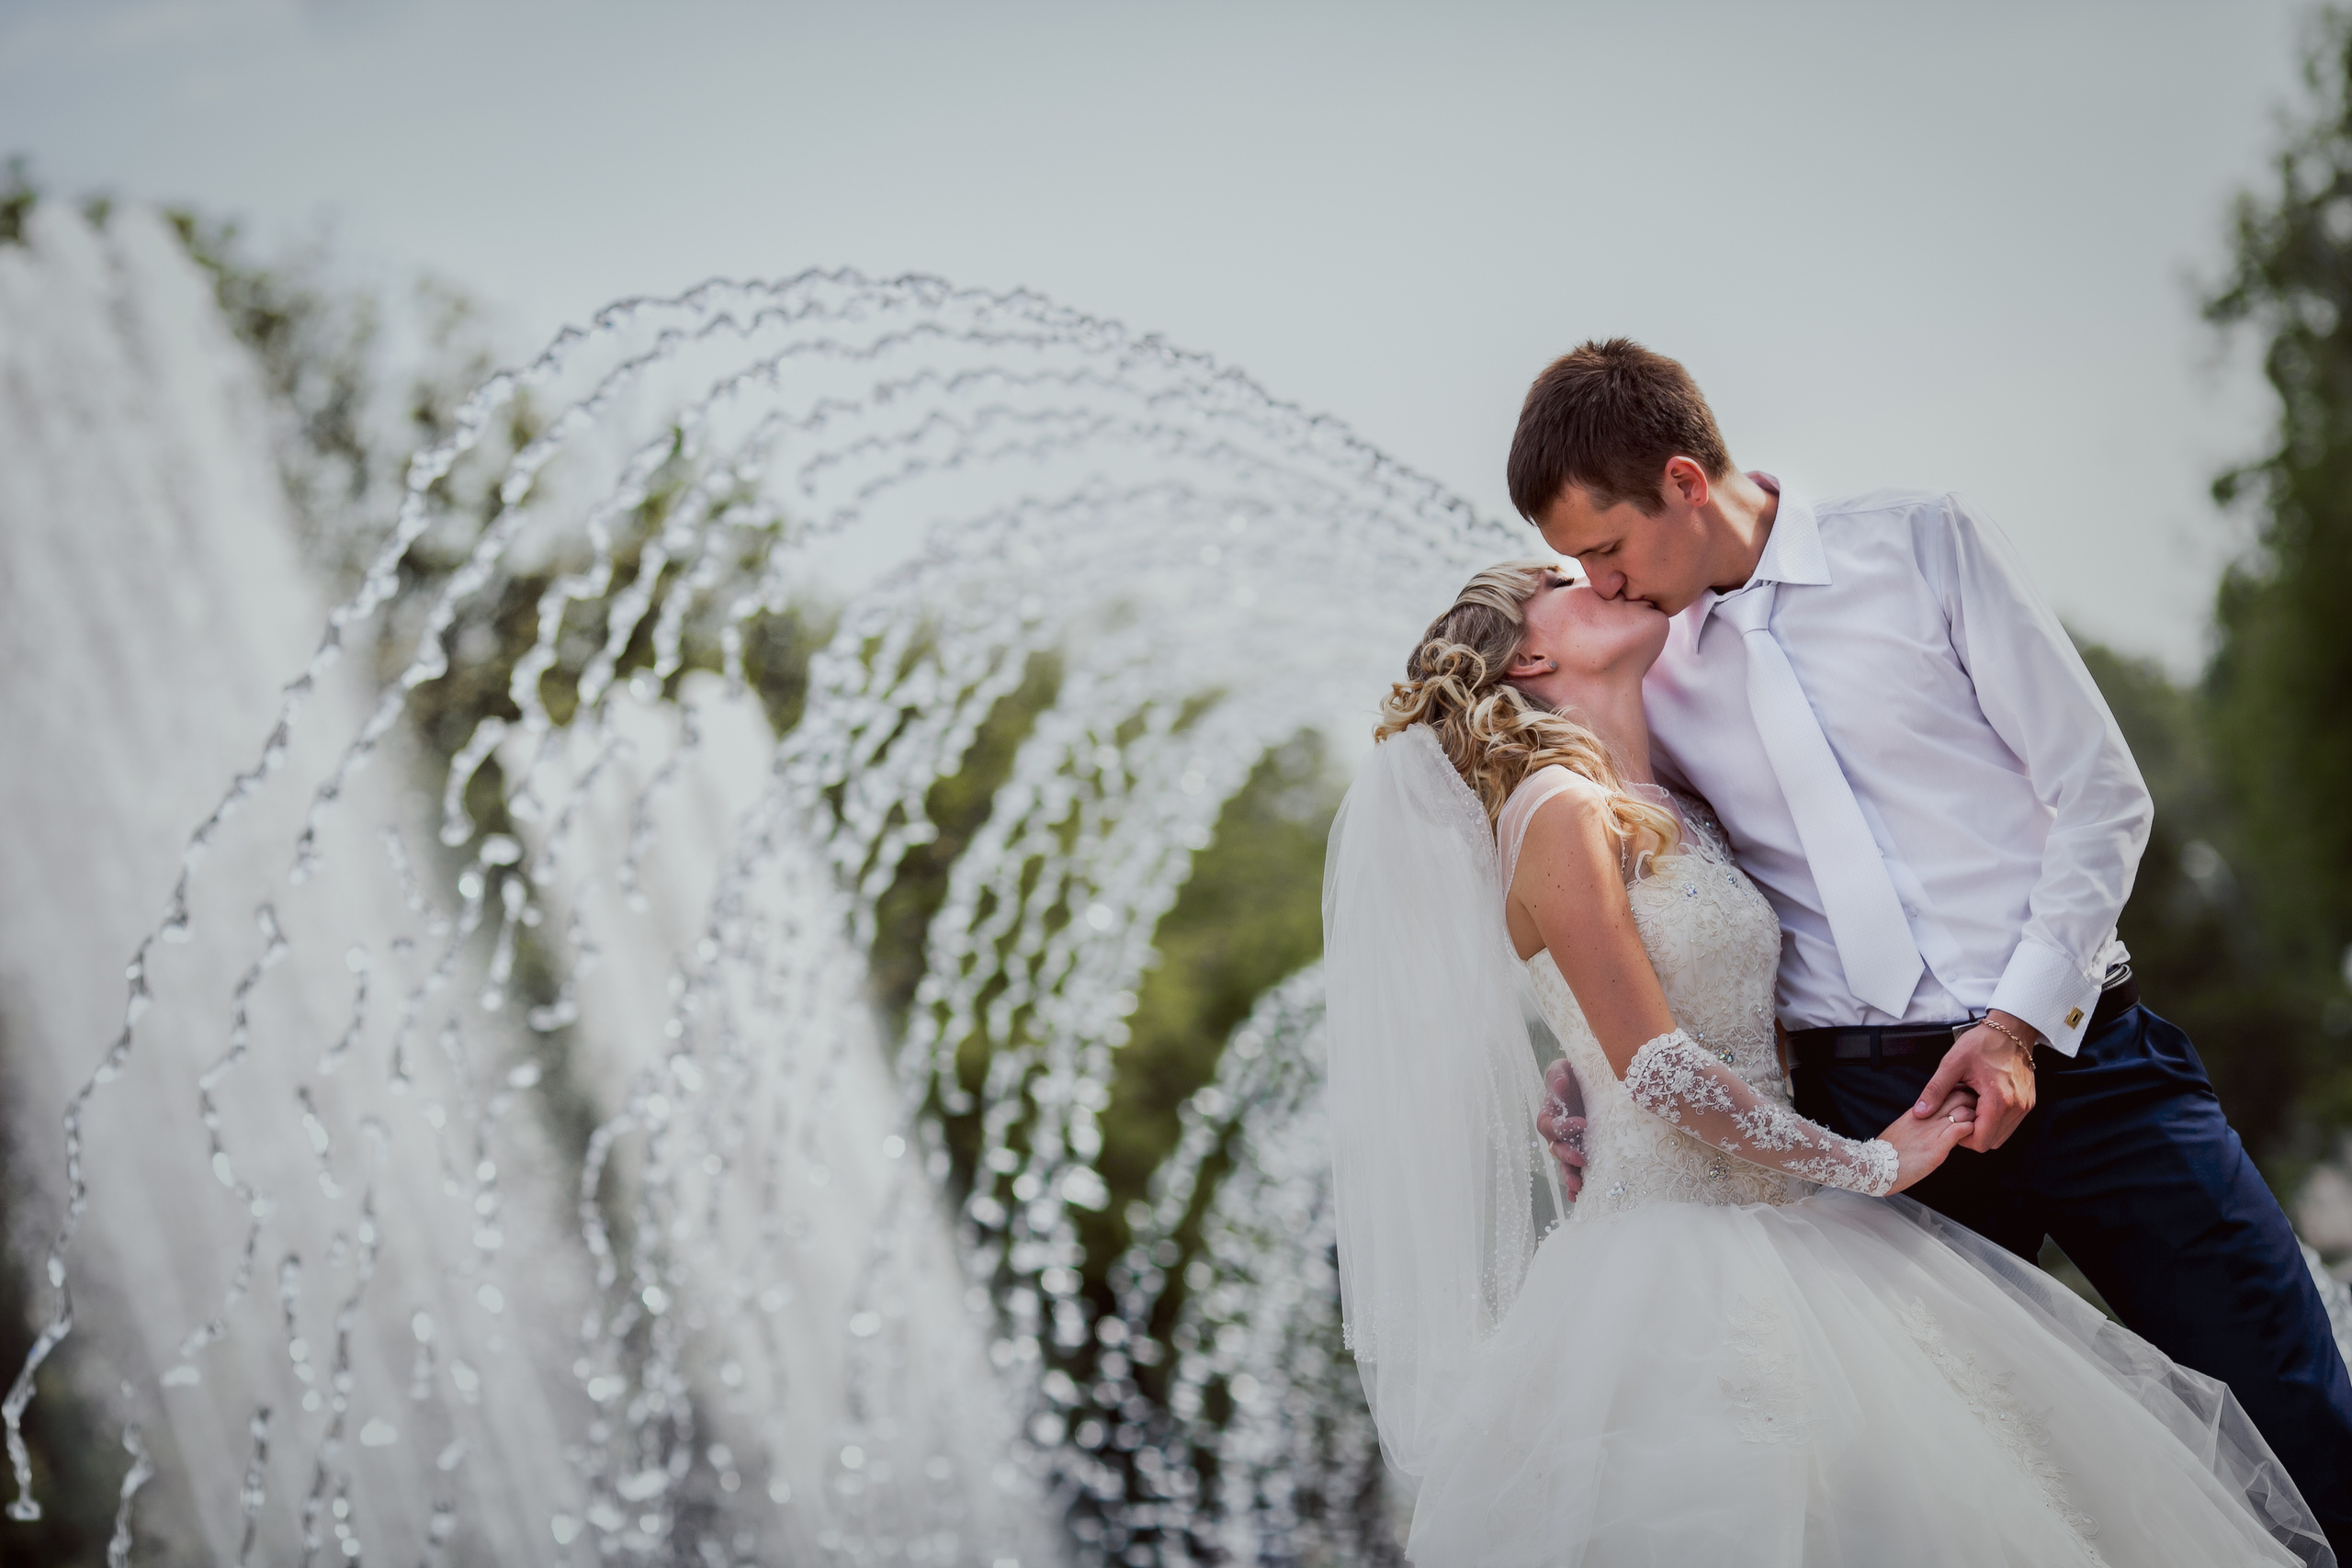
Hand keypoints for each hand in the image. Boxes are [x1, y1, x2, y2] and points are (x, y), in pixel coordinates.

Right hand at [1537, 1058, 1586, 1200]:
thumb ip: (1559, 1075)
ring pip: (1565, 1164)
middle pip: (1555, 1149)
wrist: (1590, 1084)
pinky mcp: (1583, 1152)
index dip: (1563, 1127)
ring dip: (1569, 1176)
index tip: (1583, 1123)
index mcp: (1550, 1114)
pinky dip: (1576, 1185)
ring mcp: (1570, 1144)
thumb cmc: (1574, 1075)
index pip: (1550, 1125)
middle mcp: (1557, 1133)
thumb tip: (1559, 1084)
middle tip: (1580, 1159)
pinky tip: (1581, 1196)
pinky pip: (1576, 1171)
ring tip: (1578, 1187)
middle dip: (1566, 1156)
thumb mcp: (1564, 1068)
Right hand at [1877, 1088, 1975, 1192]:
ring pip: (1964, 1112)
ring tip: (1979, 1126)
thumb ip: (1918, 1122)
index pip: (1945, 1091)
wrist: (1874, 1167)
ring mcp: (1932, 1132)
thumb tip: (1930, 1121)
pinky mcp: (1937, 1148)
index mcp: (1918, 1111)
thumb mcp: (1902, 1130)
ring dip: (1976, 1117)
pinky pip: (1961, 1130)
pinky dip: (1971, 1131)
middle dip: (1973, 1101)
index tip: (1969, 1101)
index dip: (1961, 1094)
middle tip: (1980, 1111)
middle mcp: (1926, 1117)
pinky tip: (1971, 1137)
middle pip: (1958, 1096)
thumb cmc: (1886, 1154)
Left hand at [1914, 1011, 2036, 1152]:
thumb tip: (1920, 1113)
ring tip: (1971, 1105)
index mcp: (1999, 1101)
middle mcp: (2017, 1108)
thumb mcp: (1952, 1063)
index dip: (1962, 1137)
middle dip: (1973, 1133)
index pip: (1981, 1142)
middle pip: (1992, 1142)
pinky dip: (1995, 1119)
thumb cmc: (1982, 1043)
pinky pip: (2010, 1123)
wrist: (2011, 1028)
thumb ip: (1935, 1090)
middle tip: (1959, 1112)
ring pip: (2002, 1134)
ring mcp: (2025, 1106)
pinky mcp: (2028, 1102)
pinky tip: (1983, 1101)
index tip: (1952, 1120)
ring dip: (1985, 1127)